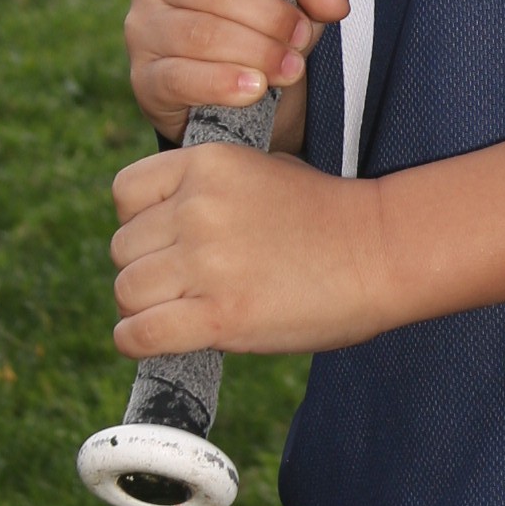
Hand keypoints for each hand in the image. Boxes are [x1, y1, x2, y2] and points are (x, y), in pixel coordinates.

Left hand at [111, 136, 392, 357]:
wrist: (381, 253)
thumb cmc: (326, 217)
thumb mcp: (261, 172)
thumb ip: (206, 190)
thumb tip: (158, 228)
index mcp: (206, 164)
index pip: (125, 192)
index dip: (140, 222)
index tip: (168, 241)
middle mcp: (197, 207)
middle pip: (123, 248)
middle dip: (148, 268)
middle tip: (185, 284)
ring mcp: (206, 261)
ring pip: (127, 291)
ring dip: (146, 307)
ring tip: (181, 311)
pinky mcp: (218, 314)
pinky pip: (139, 333)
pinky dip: (139, 341)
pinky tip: (161, 339)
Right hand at [125, 0, 348, 133]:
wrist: (235, 92)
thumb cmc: (259, 22)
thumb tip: (333, 1)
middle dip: (269, 16)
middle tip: (299, 38)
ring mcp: (144, 27)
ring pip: (200, 34)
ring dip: (256, 53)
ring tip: (289, 68)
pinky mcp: (144, 77)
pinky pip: (180, 78)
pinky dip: (224, 84)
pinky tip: (255, 89)